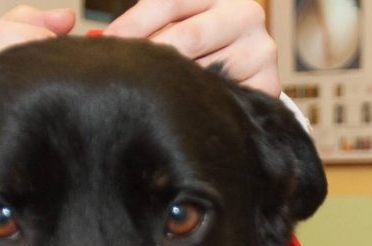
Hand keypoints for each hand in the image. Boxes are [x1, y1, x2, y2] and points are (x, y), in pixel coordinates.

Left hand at [105, 0, 279, 94]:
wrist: (248, 65)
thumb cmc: (204, 39)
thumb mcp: (180, 18)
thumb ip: (150, 22)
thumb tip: (102, 40)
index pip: (171, 1)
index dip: (136, 22)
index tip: (108, 42)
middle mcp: (246, 13)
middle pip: (189, 36)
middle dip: (154, 57)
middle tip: (128, 75)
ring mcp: (262, 48)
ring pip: (206, 70)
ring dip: (177, 84)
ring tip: (154, 94)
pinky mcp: (269, 81)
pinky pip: (226, 96)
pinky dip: (203, 103)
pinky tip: (186, 107)